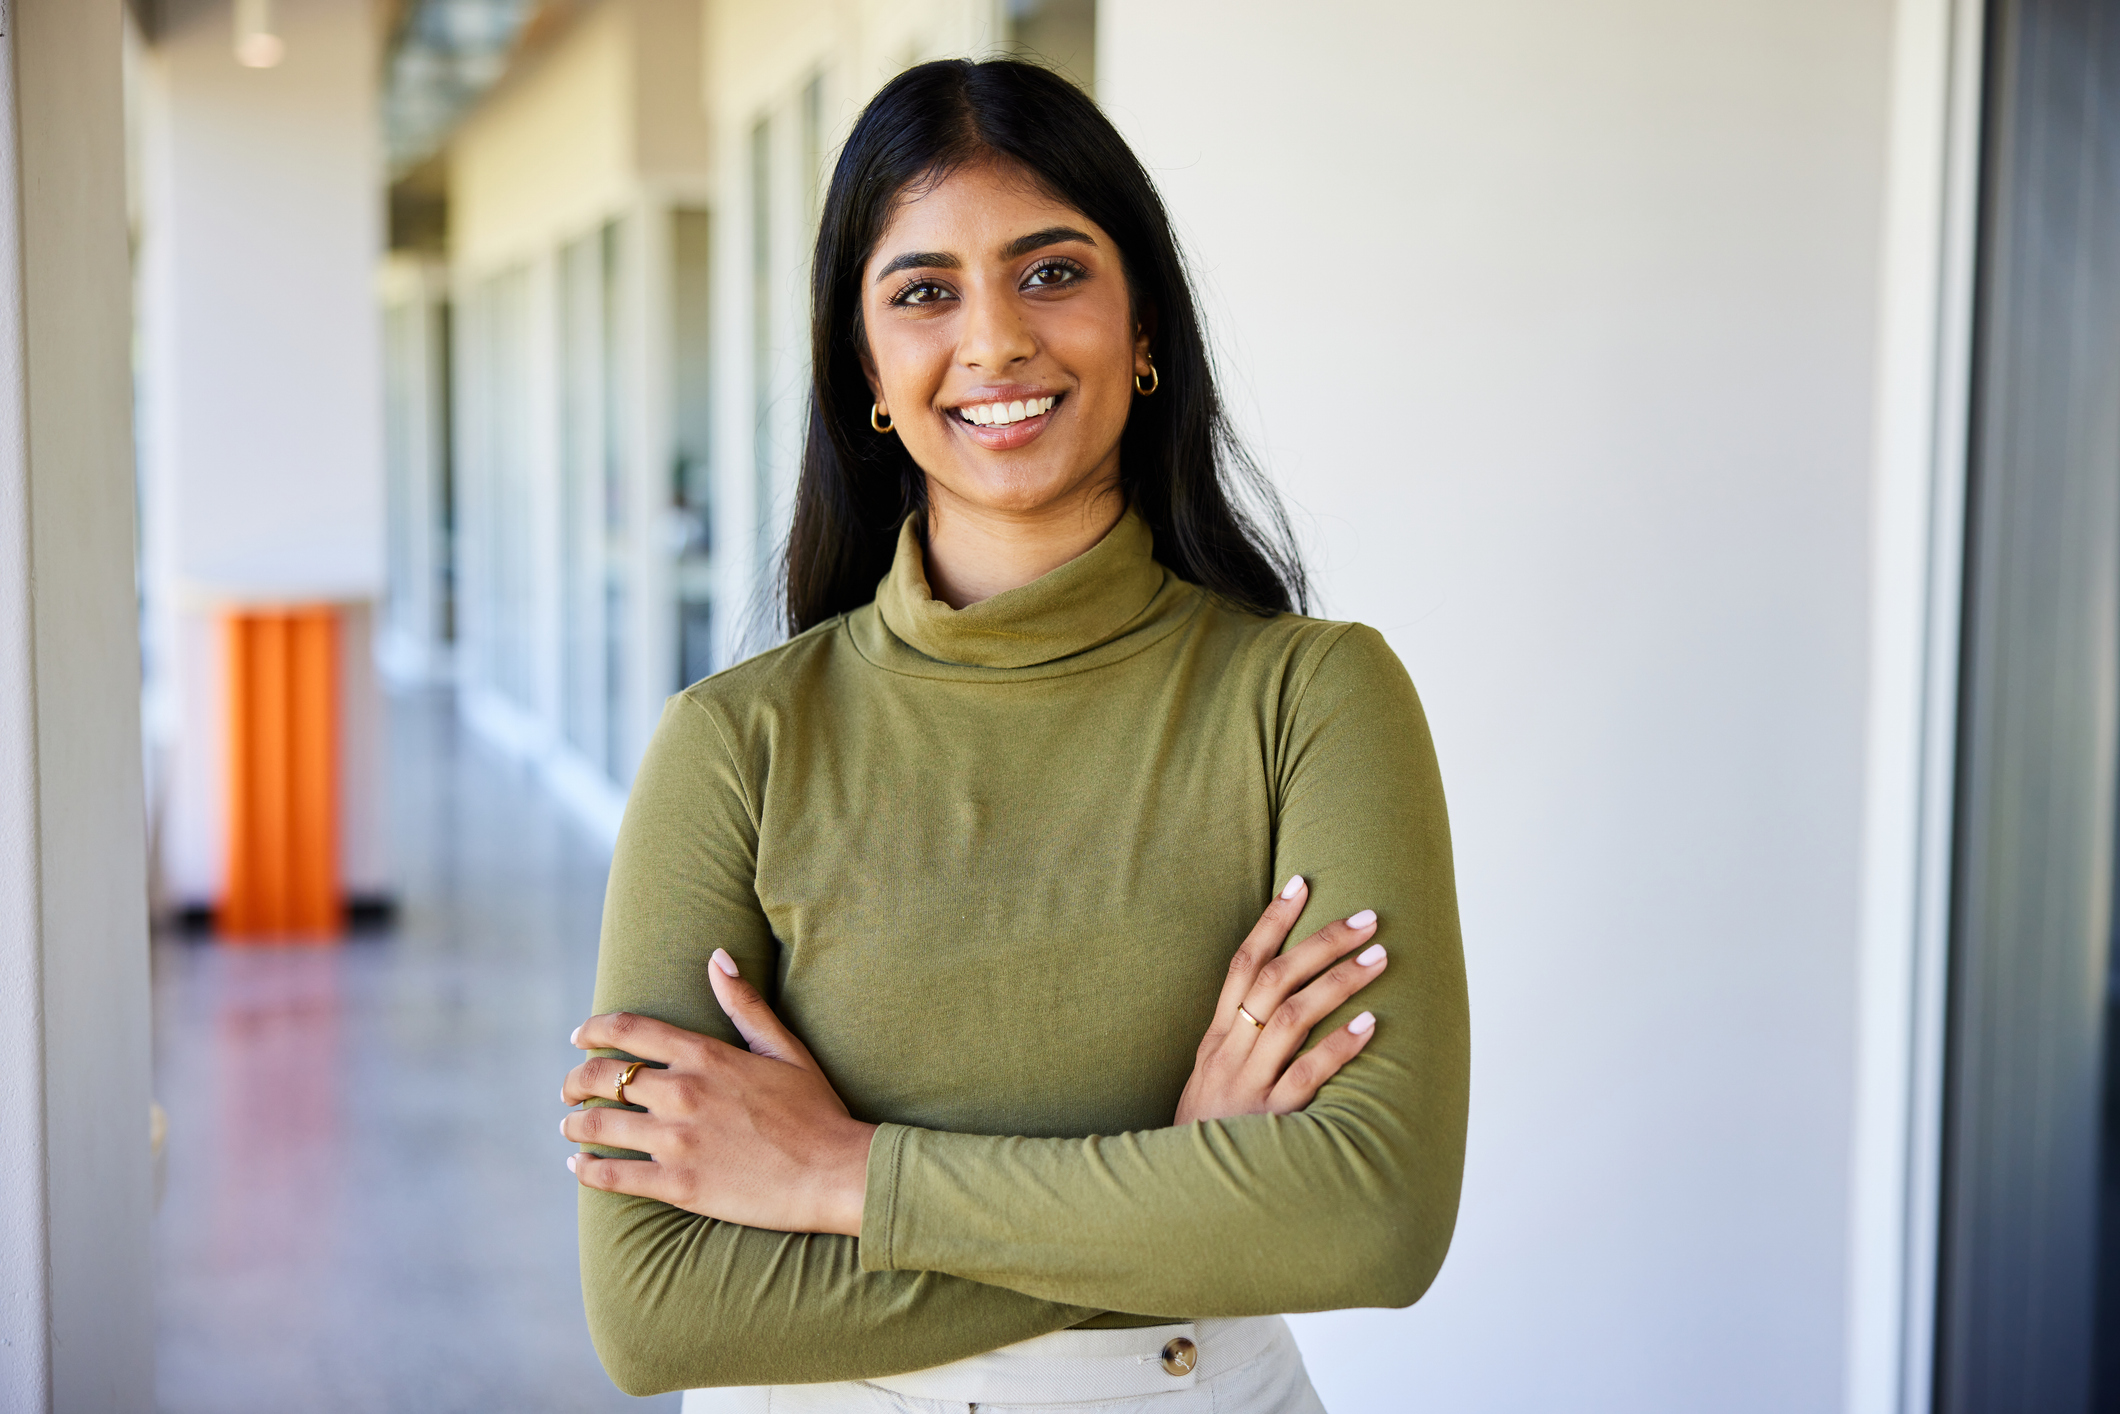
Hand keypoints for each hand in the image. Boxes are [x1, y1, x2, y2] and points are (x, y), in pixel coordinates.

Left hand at [561, 950, 875, 1235]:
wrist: (835, 1172)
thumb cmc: (815, 1109)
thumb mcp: (784, 1048)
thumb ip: (744, 1004)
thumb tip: (717, 956)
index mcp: (706, 1056)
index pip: (628, 1030)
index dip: (593, 1030)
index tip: (579, 1037)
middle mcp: (683, 1093)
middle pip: (601, 1077)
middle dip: (575, 1081)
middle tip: (568, 1090)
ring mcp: (677, 1140)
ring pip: (599, 1125)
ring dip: (574, 1125)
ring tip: (570, 1129)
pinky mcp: (678, 1185)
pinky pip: (612, 1175)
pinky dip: (587, 1170)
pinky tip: (579, 1167)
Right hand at [1174, 876, 1385, 1124]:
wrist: (1179, 1197)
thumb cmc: (1208, 1136)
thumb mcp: (1212, 1081)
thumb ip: (1241, 1043)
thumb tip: (1282, 1001)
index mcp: (1216, 1039)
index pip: (1242, 965)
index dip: (1272, 921)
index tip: (1302, 883)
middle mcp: (1229, 1054)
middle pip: (1272, 979)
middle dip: (1320, 942)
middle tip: (1366, 917)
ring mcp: (1247, 1085)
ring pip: (1291, 1017)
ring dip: (1337, 982)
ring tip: (1378, 957)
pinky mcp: (1269, 1120)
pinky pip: (1306, 1075)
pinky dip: (1337, 1046)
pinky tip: (1368, 1026)